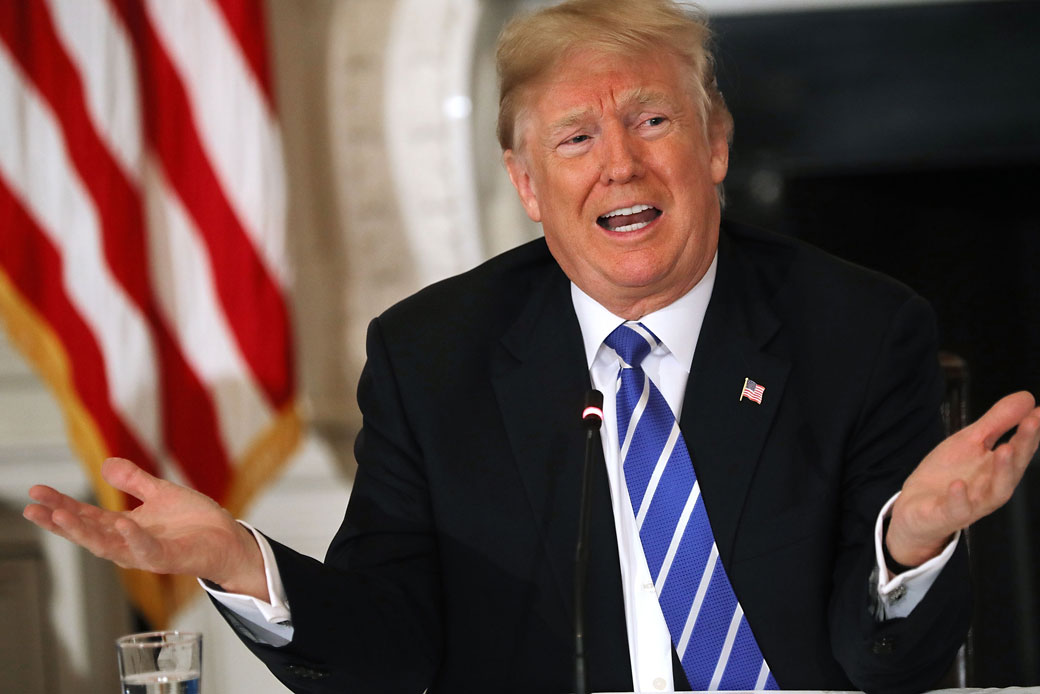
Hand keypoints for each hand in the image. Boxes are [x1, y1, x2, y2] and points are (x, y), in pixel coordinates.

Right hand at [23, 457, 267, 599]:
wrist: (228, 539)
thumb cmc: (194, 522)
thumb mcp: (161, 493)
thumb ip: (134, 481)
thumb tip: (105, 464)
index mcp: (125, 527)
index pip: (86, 517)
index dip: (60, 506)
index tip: (35, 493)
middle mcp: (129, 543)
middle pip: (88, 533)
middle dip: (60, 521)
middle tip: (32, 508)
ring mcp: (147, 554)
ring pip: (108, 546)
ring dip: (84, 532)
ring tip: (61, 515)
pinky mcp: (170, 559)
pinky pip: (147, 551)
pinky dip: (133, 538)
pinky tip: (122, 524)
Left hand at [887, 391, 1039, 566]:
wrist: (916, 509)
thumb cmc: (948, 475)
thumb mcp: (969, 443)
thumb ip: (997, 423)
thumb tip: (1028, 399)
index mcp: (998, 469)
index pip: (1019, 449)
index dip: (1030, 431)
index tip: (1038, 411)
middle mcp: (990, 488)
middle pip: (1012, 469)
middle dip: (1023, 447)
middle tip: (1031, 423)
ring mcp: (970, 504)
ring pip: (994, 493)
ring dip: (1001, 472)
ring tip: (1005, 449)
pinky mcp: (945, 515)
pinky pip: (956, 510)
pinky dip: (959, 498)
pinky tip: (958, 484)